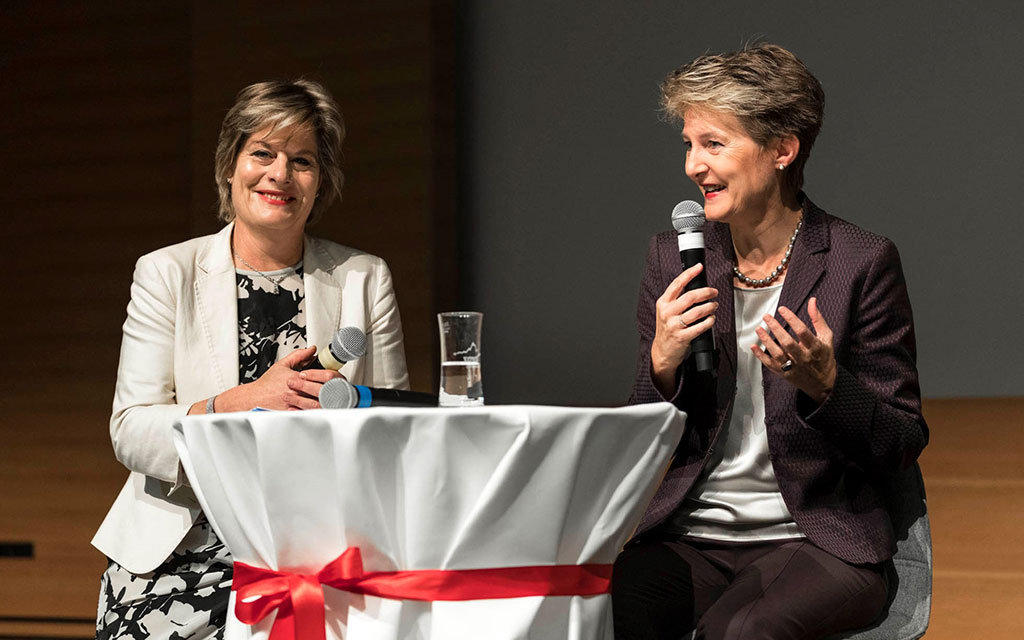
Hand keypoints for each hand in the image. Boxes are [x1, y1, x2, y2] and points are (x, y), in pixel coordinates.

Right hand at [213, 346, 345, 411]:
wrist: (252, 399)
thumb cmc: (267, 384)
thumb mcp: (282, 365)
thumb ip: (299, 356)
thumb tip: (312, 350)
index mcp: (296, 377)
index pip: (322, 376)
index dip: (335, 378)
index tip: (342, 379)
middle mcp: (295, 391)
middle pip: (323, 391)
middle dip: (337, 391)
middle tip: (346, 391)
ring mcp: (293, 404)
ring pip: (318, 405)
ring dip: (330, 404)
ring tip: (340, 403)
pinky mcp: (291, 414)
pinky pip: (308, 415)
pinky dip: (319, 414)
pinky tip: (327, 412)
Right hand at [651, 263, 718, 391]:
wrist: (662, 351)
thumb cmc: (668, 329)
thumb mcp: (667, 311)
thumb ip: (677, 300)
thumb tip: (696, 286)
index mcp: (663, 303)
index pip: (677, 284)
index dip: (689, 273)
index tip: (699, 267)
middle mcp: (667, 312)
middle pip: (690, 296)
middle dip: (706, 292)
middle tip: (714, 292)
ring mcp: (674, 325)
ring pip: (697, 311)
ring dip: (710, 307)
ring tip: (714, 305)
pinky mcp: (682, 337)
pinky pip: (701, 326)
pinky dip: (710, 321)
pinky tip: (712, 319)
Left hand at [751, 297, 836, 402]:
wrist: (823, 382)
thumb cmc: (824, 356)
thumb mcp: (826, 336)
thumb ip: (817, 319)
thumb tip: (812, 301)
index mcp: (815, 347)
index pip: (802, 332)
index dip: (792, 319)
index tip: (782, 309)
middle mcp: (804, 358)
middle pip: (788, 343)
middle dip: (776, 328)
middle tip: (767, 317)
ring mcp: (793, 367)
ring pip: (777, 354)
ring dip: (766, 341)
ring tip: (759, 328)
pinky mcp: (785, 373)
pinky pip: (770, 365)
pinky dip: (761, 356)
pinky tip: (754, 346)